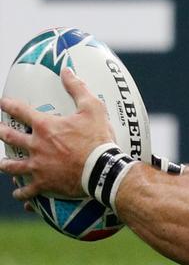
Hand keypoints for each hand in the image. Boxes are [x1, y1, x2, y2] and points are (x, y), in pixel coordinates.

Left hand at [0, 68, 114, 200]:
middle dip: (1, 132)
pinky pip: (27, 190)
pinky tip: (19, 193)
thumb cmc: (98, 138)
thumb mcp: (93, 108)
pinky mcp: (44, 184)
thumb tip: (66, 70)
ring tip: (3, 163)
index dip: (9, 104)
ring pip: (13, 166)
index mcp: (45, 126)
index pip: (21, 111)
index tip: (2, 102)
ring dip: (6, 164)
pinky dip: (22, 193)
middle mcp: (35, 145)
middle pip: (10, 138)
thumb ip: (77, 88)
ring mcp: (38, 166)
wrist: (102, 169)